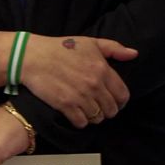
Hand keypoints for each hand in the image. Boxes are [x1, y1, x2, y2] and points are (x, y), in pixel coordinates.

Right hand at [19, 34, 135, 126]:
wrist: (31, 56)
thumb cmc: (59, 48)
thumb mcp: (89, 42)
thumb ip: (114, 48)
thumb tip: (133, 54)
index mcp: (103, 70)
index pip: (122, 95)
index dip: (120, 102)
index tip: (113, 102)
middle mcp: (94, 85)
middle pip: (111, 109)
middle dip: (107, 111)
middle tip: (98, 108)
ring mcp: (80, 96)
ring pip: (97, 117)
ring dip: (94, 117)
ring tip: (87, 112)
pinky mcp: (64, 105)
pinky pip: (81, 122)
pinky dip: (80, 122)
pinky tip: (76, 116)